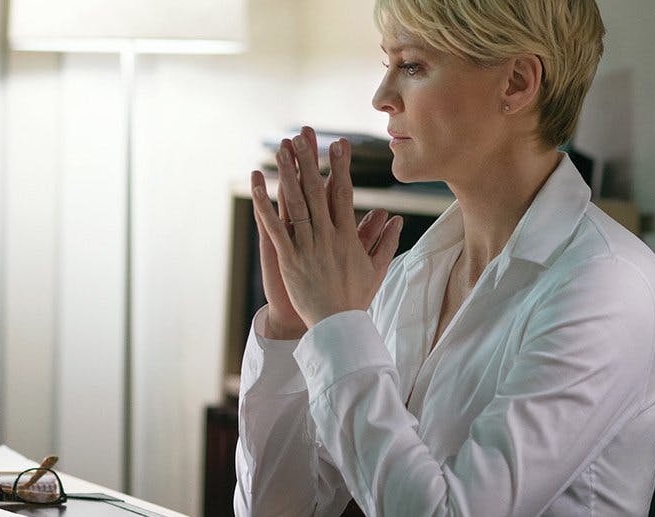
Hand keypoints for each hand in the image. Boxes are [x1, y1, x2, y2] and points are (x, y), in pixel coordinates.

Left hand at [250, 126, 402, 326]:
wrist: (338, 326)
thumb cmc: (356, 299)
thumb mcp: (376, 270)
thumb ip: (386, 242)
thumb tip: (396, 219)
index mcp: (348, 237)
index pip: (344, 194)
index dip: (340, 167)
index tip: (339, 145)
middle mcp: (328, 237)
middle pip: (318, 192)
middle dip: (311, 161)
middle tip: (304, 135)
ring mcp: (308, 248)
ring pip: (296, 205)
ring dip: (288, 175)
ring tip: (282, 150)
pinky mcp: (289, 260)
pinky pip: (276, 229)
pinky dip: (265, 207)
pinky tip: (258, 187)